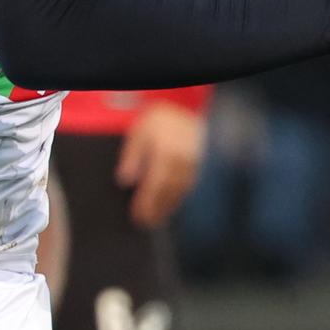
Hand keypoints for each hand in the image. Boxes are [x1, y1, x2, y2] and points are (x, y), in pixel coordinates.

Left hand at [116, 102, 207, 228]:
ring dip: (168, 207)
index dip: (146, 204)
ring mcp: (195, 164)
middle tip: (146, 223)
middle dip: (156, 210)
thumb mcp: (142, 129)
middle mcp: (182, 162)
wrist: (196, 106)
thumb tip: (125, 179)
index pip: (154, 186)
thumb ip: (133, 153)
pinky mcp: (203, 166)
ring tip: (157, 219)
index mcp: (166, 154)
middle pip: (167, 193)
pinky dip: (180, 197)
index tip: (137, 217)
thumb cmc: (165, 119)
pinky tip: (172, 202)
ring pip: (180, 192)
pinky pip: (190, 186)